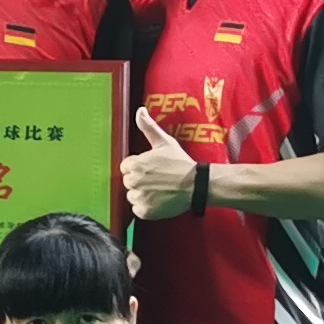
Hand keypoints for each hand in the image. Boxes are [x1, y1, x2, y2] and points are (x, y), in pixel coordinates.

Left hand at [120, 109, 203, 223]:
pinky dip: (146, 207)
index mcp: (135, 164)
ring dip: (142, 194)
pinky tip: (158, 200)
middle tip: (157, 179)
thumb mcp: (165, 142)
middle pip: (128, 182)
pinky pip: (138, 210)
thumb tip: (139, 111)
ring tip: (158, 189)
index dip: (138, 167)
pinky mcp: (145, 211)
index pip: (126, 167)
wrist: (197, 185)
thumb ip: (148, 127)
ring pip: (132, 196)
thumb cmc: (181, 163)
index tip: (151, 169)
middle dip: (139, 181)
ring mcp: (139, 197)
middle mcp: (134, 181)